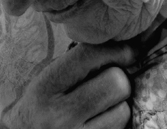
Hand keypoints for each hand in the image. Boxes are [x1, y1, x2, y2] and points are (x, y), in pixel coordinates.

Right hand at [4, 42, 134, 128]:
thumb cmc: (38, 106)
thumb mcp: (46, 79)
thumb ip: (77, 62)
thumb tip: (120, 46)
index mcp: (46, 87)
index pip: (90, 55)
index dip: (116, 49)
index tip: (128, 50)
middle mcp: (60, 115)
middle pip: (116, 83)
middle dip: (120, 79)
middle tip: (111, 81)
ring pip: (123, 111)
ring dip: (119, 105)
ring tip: (104, 105)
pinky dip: (115, 121)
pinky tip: (102, 119)